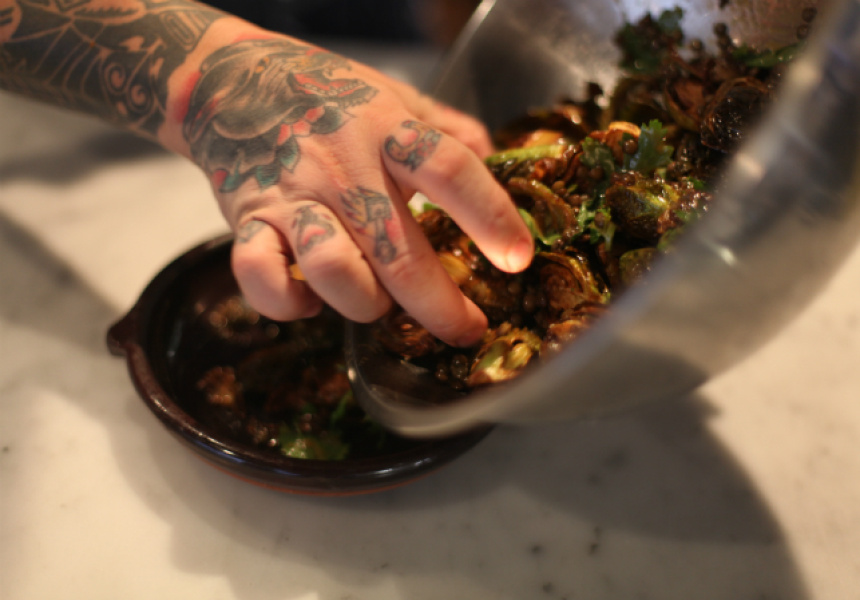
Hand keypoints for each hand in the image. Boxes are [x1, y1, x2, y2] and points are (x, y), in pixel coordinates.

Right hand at [181, 36, 532, 345]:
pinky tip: (309, 302)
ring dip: (365, 304)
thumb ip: (449, 127)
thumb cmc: (327, 94)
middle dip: (439, 306)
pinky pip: (260, 277)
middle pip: (398, 250)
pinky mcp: (248, 221)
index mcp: (387, 131)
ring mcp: (292, 197)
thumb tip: (498, 158)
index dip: (490, 218)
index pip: (449, 171)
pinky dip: (287, 303)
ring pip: (333, 270)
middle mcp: (341, 168)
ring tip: (379, 305)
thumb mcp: (396, 95)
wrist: (233, 80)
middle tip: (466, 329)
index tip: (518, 259)